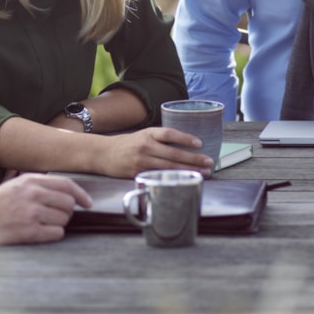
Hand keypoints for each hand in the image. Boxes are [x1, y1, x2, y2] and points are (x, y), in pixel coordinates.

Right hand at [0, 174, 93, 245]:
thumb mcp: (16, 184)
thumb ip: (38, 184)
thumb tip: (66, 190)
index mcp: (31, 181)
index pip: (66, 185)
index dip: (81, 195)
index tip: (87, 203)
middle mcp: (33, 195)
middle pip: (68, 203)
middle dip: (66, 212)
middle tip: (56, 216)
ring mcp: (31, 213)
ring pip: (64, 219)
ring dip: (59, 224)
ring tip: (44, 224)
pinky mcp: (28, 231)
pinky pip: (56, 233)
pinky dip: (53, 234)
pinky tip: (42, 232)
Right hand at [98, 127, 214, 178]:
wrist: (104, 154)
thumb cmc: (128, 144)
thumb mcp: (143, 135)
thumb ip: (161, 139)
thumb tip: (186, 144)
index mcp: (147, 134)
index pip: (169, 134)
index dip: (185, 138)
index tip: (200, 143)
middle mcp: (145, 146)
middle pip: (174, 153)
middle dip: (194, 159)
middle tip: (209, 162)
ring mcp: (142, 161)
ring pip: (169, 167)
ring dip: (188, 170)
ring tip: (204, 172)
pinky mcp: (139, 174)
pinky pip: (160, 176)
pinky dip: (174, 178)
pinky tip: (185, 179)